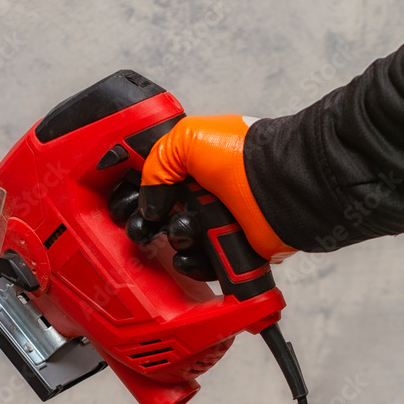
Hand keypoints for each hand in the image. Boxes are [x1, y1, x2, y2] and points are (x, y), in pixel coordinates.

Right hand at [109, 115, 294, 280]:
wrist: (280, 186)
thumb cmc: (242, 154)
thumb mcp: (185, 138)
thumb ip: (155, 163)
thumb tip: (148, 201)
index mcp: (195, 165)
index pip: (156, 181)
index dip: (136, 194)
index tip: (123, 205)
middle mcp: (206, 193)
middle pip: (162, 217)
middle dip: (148, 223)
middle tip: (144, 226)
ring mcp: (219, 221)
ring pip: (180, 242)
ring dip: (174, 241)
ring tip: (182, 232)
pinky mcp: (231, 247)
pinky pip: (203, 264)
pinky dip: (192, 265)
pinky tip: (188, 257)